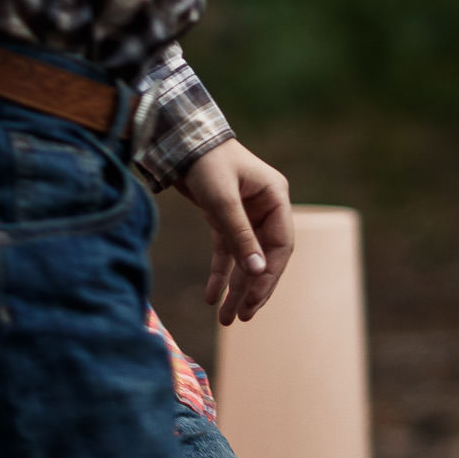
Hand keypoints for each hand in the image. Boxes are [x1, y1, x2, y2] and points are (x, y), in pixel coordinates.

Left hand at [177, 139, 295, 324]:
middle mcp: (265, 208)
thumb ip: (240, 235)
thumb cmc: (205, 161)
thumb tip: (257, 272)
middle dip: (253, 289)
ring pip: (245, 259)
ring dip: (236, 288)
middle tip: (241, 318)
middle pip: (264, 256)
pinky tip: (210, 296)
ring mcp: (246, 214)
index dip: (269, 275)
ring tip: (226, 319)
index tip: (254, 301)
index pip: (280, 245)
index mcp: (275, 198)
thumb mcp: (222, 200)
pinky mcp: (224, 218)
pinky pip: (226, 252)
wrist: (178, 138)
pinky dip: (219, 274)